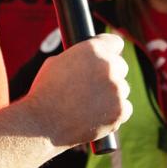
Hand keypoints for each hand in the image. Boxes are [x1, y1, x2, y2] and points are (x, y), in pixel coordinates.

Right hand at [23, 33, 131, 148]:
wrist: (42, 124)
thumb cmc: (44, 93)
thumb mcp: (56, 63)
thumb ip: (78, 58)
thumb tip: (88, 58)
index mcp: (92, 49)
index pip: (115, 43)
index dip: (110, 51)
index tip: (108, 58)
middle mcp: (109, 66)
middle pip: (121, 67)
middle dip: (110, 75)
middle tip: (94, 87)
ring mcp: (116, 89)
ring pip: (122, 89)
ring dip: (112, 95)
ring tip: (89, 106)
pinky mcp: (120, 110)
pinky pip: (125, 109)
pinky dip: (114, 113)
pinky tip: (96, 117)